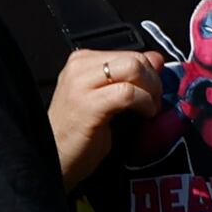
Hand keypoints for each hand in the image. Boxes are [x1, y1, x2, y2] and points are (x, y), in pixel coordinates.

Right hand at [49, 48, 162, 186]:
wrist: (55, 158)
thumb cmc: (78, 133)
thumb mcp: (107, 97)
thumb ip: (129, 76)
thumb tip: (156, 59)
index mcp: (82, 62)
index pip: (129, 53)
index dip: (150, 71)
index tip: (154, 91)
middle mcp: (79, 68)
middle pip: (134, 59)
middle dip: (154, 80)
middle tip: (155, 102)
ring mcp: (81, 84)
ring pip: (133, 69)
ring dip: (151, 91)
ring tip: (149, 109)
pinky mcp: (88, 104)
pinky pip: (128, 93)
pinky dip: (144, 103)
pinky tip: (144, 115)